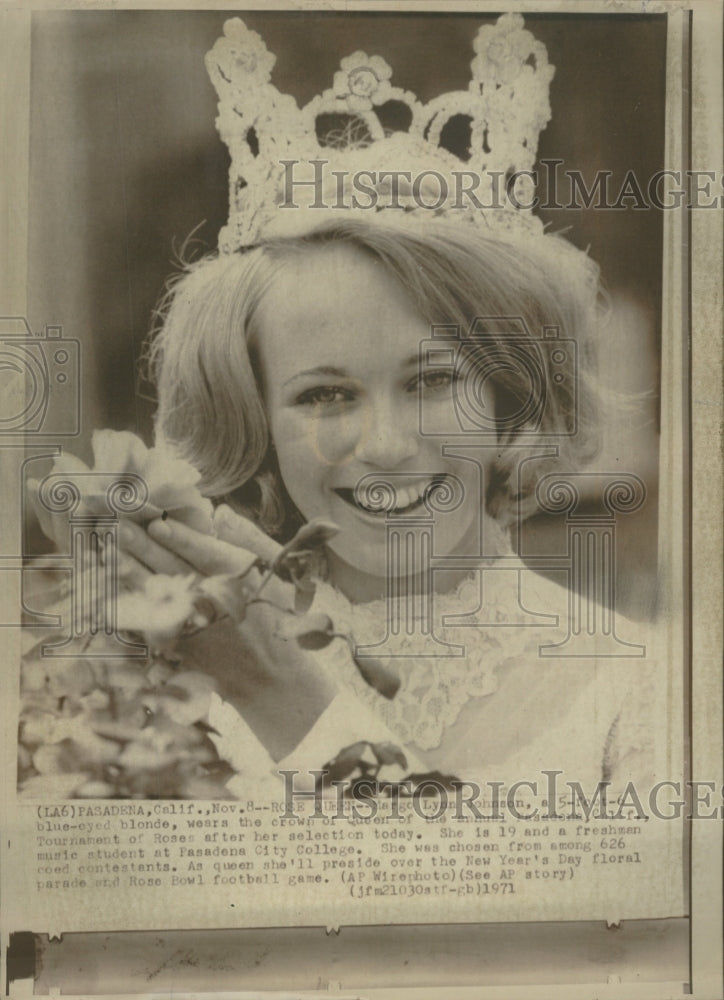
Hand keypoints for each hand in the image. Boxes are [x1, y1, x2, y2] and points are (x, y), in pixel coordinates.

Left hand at [120, 506, 339, 760]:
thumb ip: (249, 539)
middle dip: (144, 546)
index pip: (205, 554)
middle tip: (119, 524)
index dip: (180, 538)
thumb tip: (220, 513)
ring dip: (130, 570)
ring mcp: (194, 624)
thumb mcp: (275, 573)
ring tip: (109, 550)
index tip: (157, 522)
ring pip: (157, 591)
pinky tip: (113, 583)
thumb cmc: (275, 618)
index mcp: (239, 580)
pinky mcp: (177, 643)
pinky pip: (149, 616)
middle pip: (173, 568)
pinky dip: (131, 598)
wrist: (268, 674)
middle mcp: (214, 601)